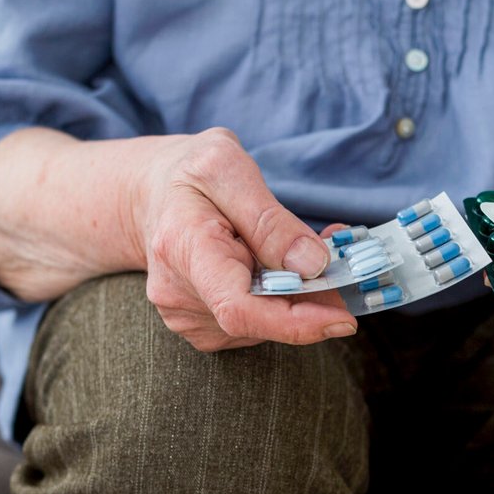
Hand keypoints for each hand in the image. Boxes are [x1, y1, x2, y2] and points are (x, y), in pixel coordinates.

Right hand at [135, 128, 356, 349]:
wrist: (151, 194)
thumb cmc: (189, 173)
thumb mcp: (227, 167)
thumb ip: (270, 218)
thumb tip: (312, 265)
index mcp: (184, 248)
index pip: (239, 309)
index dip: (296, 323)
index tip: (343, 319)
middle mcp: (178, 293)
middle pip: (260, 320)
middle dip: (311, 300)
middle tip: (341, 262)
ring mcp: (186, 316)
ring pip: (263, 326)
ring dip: (298, 298)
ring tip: (303, 253)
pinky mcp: (201, 327)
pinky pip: (255, 326)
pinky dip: (280, 304)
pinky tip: (279, 271)